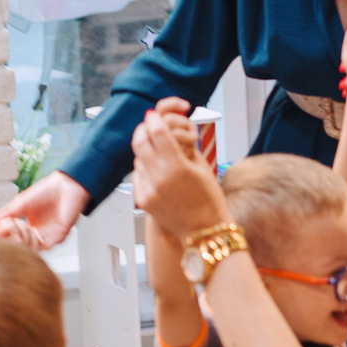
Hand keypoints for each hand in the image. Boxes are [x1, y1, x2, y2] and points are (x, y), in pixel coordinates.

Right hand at [0, 172, 90, 249]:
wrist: (67, 185)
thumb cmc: (47, 191)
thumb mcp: (21, 203)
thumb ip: (6, 213)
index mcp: (28, 227)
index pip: (11, 239)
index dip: (1, 236)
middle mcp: (37, 234)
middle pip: (18, 247)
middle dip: (8, 240)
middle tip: (4, 227)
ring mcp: (46, 237)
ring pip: (28, 250)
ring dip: (19, 239)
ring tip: (14, 224)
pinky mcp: (56, 237)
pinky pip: (41, 248)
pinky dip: (30, 240)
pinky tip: (24, 227)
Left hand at [130, 98, 231, 238]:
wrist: (205, 231)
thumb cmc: (209, 199)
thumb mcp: (201, 165)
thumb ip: (183, 144)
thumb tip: (168, 126)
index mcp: (178, 167)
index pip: (157, 131)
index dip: (155, 118)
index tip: (155, 114)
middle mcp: (159, 178)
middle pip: (140, 141)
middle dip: (143, 130)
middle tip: (150, 126)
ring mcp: (149, 190)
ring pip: (137, 158)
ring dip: (146, 151)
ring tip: (160, 155)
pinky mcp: (143, 200)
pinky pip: (137, 175)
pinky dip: (144, 169)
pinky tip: (158, 173)